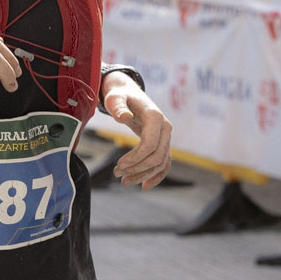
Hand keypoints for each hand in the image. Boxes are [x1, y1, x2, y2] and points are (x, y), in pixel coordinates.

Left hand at [101, 75, 171, 189]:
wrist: (129, 93)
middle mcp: (165, 127)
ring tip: (123, 181)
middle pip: (156, 156)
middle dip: (137, 168)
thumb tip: (123, 117)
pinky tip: (144, 186)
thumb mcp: (114, 98)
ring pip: (160, 163)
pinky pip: (164, 163)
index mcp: (155, 117)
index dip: (135, 158)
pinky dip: (156, 176)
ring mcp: (166, 136)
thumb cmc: (120, 96)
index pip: (150, 144)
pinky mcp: (163, 143)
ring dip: (143, 174)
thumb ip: (117, 106)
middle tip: (116, 173)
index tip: (118, 165)